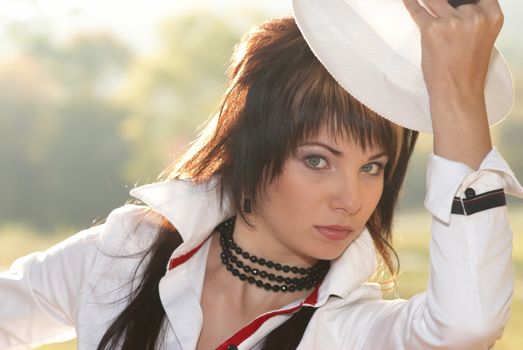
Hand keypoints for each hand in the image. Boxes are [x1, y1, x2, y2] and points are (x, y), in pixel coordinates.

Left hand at [403, 0, 503, 168]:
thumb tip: (453, 7)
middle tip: (440, 19)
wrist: (457, 92)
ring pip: (435, 1)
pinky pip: (418, 10)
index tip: (455, 0)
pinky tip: (407, 0)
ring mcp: (452, 21)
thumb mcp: (480, 39)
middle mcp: (474, 16)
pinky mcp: (432, 29)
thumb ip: (473, 20)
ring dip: (428, 3)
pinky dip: (410, 4)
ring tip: (423, 3)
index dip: (464, 0)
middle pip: (455, 0)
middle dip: (446, 8)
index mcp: (492, 17)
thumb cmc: (467, 71)